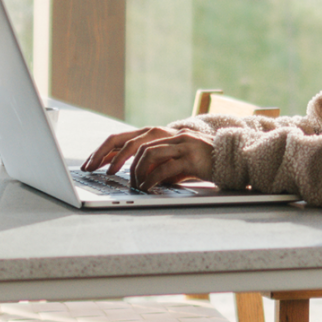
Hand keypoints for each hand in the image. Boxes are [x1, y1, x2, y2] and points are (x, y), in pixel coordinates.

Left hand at [82, 126, 213, 189]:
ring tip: (132, 184)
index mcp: (159, 134)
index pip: (124, 138)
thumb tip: (131, 175)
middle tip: (101, 172)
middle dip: (111, 156)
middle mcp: (167, 134)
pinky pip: (166, 167)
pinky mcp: (191, 157)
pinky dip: (153, 178)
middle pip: (130, 141)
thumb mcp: (171, 160)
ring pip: (147, 153)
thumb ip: (153, 163)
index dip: (105, 150)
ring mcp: (180, 143)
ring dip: (136, 171)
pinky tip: (148, 187)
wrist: (230, 158)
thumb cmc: (198, 163)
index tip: (91, 164)